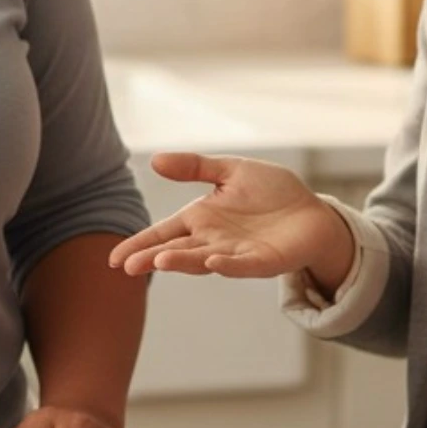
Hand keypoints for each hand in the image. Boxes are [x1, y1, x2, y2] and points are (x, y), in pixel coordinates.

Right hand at [107, 153, 352, 285]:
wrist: (312, 212)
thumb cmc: (271, 193)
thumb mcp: (230, 171)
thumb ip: (194, 168)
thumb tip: (154, 160)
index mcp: (201, 219)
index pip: (163, 233)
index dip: (140, 245)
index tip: (114, 259)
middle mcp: (212, 240)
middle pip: (175, 250)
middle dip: (151, 257)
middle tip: (127, 267)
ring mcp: (235, 253)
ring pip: (202, 260)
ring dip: (182, 261)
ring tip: (159, 262)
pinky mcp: (261, 261)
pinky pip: (241, 265)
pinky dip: (227, 265)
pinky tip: (212, 262)